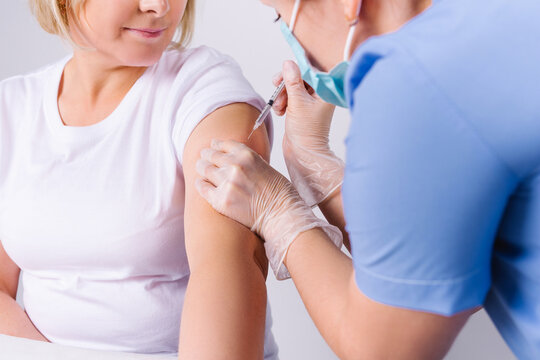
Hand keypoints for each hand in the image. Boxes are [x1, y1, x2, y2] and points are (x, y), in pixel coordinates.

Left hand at [195, 140, 342, 279]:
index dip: (216, 145)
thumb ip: (248, 161)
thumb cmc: (279, 193)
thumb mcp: (265, 166)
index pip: (224, 144)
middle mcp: (235, 166)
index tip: (212, 146)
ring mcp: (227, 183)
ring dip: (201, 168)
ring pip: (204, 169)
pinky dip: (201, 184)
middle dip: (206, 156)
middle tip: (203, 159)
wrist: (282, 215)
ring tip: (201, 169)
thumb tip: (232, 158)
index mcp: (247, 154)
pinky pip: (203, 187)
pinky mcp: (221, 200)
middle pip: (211, 155)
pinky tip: (202, 183)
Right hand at [274, 61, 344, 206]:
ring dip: (282, 94)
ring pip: (292, 87)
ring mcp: (311, 102)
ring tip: (279, 107)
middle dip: (286, 83)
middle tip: (277, 88)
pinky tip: (280, 111)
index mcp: (326, 91)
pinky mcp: (302, 108)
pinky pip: (289, 96)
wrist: (303, 154)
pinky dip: (282, 101)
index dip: (295, 71)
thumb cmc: (306, 131)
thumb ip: (292, 81)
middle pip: (300, 77)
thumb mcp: (297, 102)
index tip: (283, 75)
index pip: (310, 70)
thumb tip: (288, 63)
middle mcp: (321, 94)